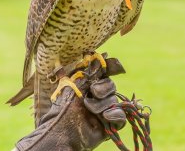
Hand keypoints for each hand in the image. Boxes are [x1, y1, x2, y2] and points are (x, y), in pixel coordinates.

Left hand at [14, 55, 128, 150]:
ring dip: (103, 104)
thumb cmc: (64, 106)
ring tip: (91, 110)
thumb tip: (100, 55)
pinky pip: (122, 116)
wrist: (63, 130)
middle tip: (93, 93)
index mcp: (87, 84)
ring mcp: (103, 110)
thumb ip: (89, 71)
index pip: (104, 73)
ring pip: (115, 101)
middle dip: (103, 88)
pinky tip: (106, 117)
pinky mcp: (109, 124)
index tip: (112, 67)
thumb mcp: (75, 84)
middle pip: (111, 86)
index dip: (109, 69)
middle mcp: (96, 96)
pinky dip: (116, 115)